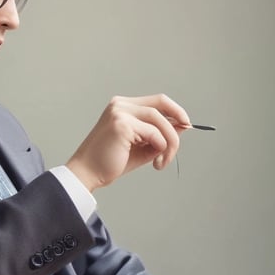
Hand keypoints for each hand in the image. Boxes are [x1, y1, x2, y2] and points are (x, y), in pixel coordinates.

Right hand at [66, 94, 190, 191]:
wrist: (88, 174)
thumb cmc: (111, 162)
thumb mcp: (142, 147)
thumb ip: (160, 135)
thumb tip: (183, 126)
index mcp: (123, 106)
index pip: (157, 101)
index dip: (175, 111)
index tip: (186, 125)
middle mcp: (120, 104)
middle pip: (161, 104)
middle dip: (177, 123)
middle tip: (180, 142)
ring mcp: (120, 112)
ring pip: (160, 120)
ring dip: (169, 142)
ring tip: (163, 161)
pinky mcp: (121, 124)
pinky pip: (153, 133)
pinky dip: (160, 147)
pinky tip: (154, 163)